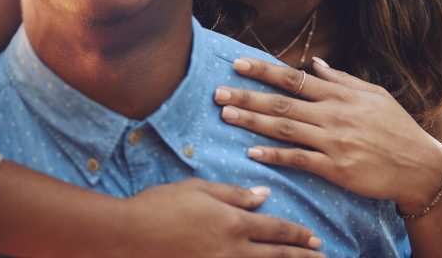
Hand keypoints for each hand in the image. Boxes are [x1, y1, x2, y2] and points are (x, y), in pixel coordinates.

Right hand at [116, 179, 323, 257]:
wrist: (127, 235)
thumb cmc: (160, 206)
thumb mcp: (199, 190)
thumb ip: (234, 194)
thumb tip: (263, 195)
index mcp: (233, 222)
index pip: (275, 229)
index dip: (297, 235)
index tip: (314, 239)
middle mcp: (231, 249)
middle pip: (276, 256)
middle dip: (301, 257)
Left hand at [214, 57, 441, 214]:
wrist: (420, 166)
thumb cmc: (398, 128)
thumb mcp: (375, 95)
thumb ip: (343, 80)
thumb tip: (317, 64)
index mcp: (342, 95)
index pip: (295, 79)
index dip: (264, 70)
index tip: (238, 63)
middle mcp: (335, 115)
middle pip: (282, 102)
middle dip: (247, 96)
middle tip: (218, 91)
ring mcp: (334, 142)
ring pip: (285, 128)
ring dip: (253, 121)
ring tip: (226, 115)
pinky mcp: (336, 168)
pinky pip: (299, 160)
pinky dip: (274, 155)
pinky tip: (252, 151)